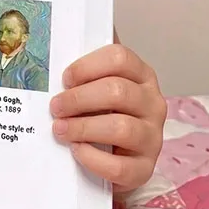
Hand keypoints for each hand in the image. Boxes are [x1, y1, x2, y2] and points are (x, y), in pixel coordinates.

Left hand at [49, 43, 165, 192]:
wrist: (114, 155)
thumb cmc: (100, 111)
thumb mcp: (96, 85)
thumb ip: (85, 68)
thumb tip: (60, 40)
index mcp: (141, 75)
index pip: (119, 58)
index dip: (87, 66)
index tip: (65, 78)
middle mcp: (153, 103)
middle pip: (118, 91)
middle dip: (79, 98)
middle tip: (56, 106)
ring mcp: (153, 137)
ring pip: (121, 128)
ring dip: (83, 127)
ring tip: (60, 129)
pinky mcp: (145, 168)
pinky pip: (120, 166)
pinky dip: (93, 158)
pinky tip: (76, 151)